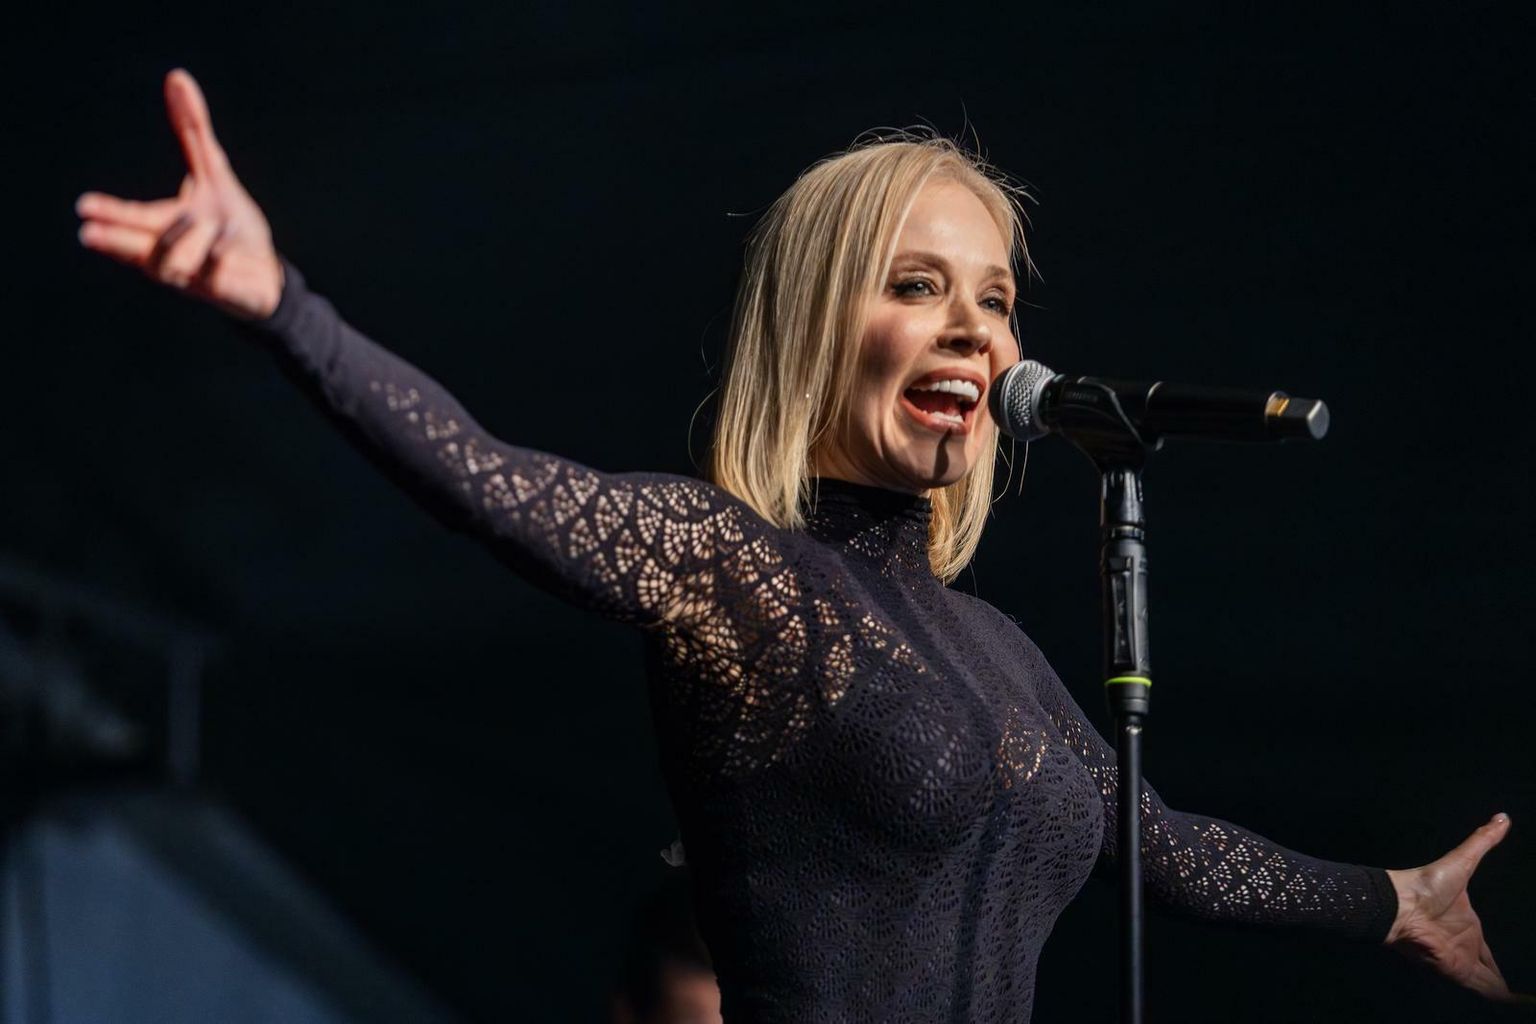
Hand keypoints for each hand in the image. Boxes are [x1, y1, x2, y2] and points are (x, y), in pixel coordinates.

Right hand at [76, 68, 283, 320]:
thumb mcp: (215, 174)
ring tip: (194, 217)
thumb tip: (177, 77)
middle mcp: (173, 253)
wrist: (267, 277)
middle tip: (88, 234)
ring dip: (179, 239)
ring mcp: (195, 274)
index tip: (85, 207)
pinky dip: (215, 257)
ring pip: (172, 262)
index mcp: (165, 227)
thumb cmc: (233, 228)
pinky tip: (222, 247)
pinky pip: (213, 273)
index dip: (109, 214)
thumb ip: (194, 132)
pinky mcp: (222, 289)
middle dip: (116, 240)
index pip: (132, 218)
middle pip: (137, 247)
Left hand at [1385, 813, 1533, 1005]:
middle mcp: (1465, 948)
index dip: (1503, 962)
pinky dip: (1503, 999)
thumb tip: (1502, 817)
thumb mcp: (1462, 861)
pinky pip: (1487, 992)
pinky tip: (1520, 1007)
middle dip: (1506, 982)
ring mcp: (1462, 961)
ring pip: (1490, 985)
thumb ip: (1482, 841)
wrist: (1401, 902)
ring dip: (1506, 994)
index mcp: (1468, 928)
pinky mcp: (1460, 972)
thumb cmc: (1426, 883)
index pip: (1488, 951)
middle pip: (1490, 971)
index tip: (1521, 969)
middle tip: (1528, 994)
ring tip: (1527, 1006)